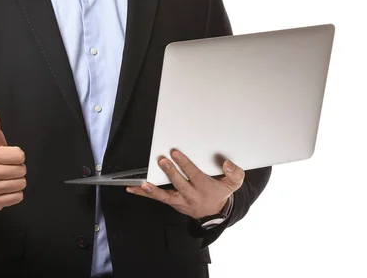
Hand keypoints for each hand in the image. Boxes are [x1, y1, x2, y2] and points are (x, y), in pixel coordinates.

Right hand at [0, 106, 26, 210]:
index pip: (19, 156)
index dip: (18, 155)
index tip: (10, 156)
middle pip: (21, 170)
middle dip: (18, 168)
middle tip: (9, 167)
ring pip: (20, 184)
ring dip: (17, 181)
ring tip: (8, 177)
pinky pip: (17, 198)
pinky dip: (15, 193)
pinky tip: (6, 188)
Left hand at [126, 150, 243, 219]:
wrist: (214, 213)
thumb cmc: (220, 192)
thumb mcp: (234, 185)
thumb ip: (235, 173)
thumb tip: (228, 164)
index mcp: (205, 188)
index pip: (194, 175)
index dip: (185, 165)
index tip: (176, 153)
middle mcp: (191, 195)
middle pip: (180, 185)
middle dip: (170, 173)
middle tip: (162, 161)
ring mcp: (180, 200)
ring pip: (165, 196)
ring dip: (153, 190)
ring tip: (143, 184)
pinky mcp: (172, 202)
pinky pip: (157, 198)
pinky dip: (144, 194)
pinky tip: (132, 188)